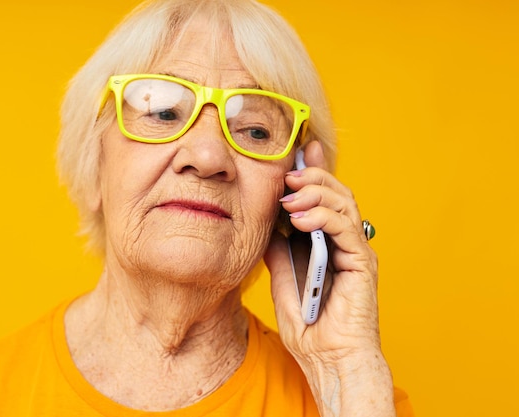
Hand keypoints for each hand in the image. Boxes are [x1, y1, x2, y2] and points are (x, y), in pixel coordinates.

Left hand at [264, 140, 394, 415]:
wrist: (327, 359)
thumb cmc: (308, 325)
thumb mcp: (282, 278)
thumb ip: (279, 249)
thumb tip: (268, 221)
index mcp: (326, 242)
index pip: (322, 198)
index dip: (311, 173)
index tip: (295, 152)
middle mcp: (344, 242)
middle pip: (336, 193)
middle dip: (312, 177)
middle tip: (288, 174)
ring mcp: (355, 250)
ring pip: (344, 203)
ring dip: (316, 193)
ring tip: (290, 195)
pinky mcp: (363, 263)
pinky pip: (346, 228)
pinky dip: (324, 217)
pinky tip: (299, 219)